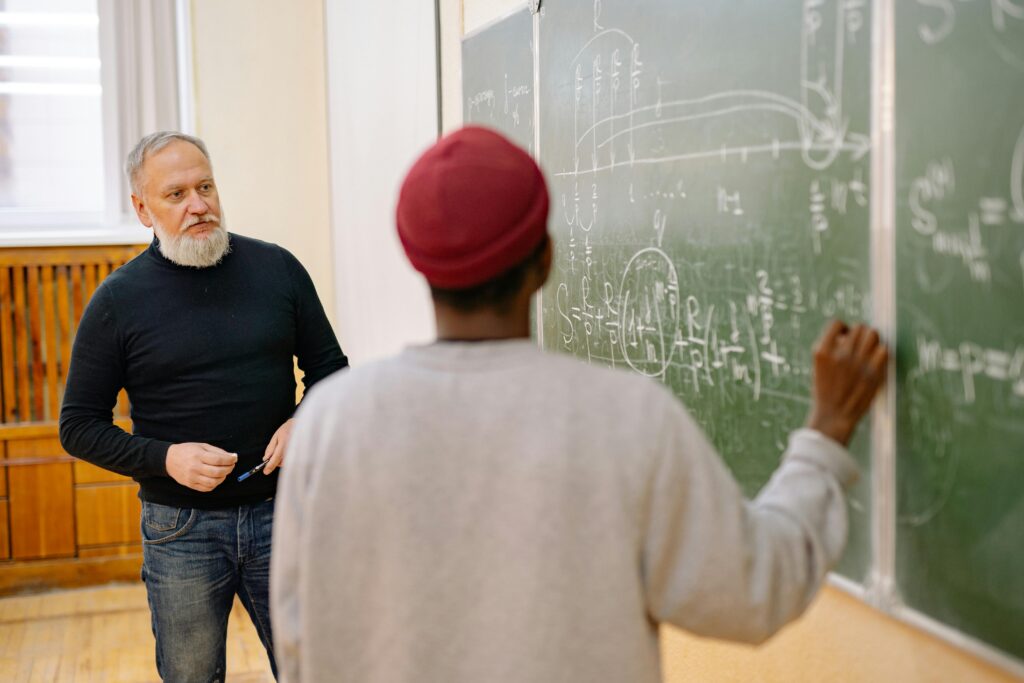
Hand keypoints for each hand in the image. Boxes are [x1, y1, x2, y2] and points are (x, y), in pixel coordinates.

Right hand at [166, 443, 237, 491]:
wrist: (168, 459)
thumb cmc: (187, 451)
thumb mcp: (202, 446)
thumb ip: (217, 451)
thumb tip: (232, 456)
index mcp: (198, 455)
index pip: (218, 460)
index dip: (230, 460)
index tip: (234, 458)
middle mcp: (195, 467)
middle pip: (217, 472)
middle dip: (229, 469)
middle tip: (231, 465)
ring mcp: (192, 478)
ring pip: (213, 482)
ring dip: (223, 477)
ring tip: (224, 472)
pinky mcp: (191, 485)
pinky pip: (207, 488)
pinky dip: (215, 484)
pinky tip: (216, 478)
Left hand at [262, 418, 294, 474]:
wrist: (299, 426)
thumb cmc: (286, 430)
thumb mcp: (275, 437)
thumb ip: (270, 448)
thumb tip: (265, 459)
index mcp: (284, 442)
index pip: (276, 457)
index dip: (270, 465)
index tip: (265, 471)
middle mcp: (291, 448)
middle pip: (280, 462)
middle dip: (275, 462)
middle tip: (273, 455)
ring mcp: (296, 451)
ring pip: (285, 463)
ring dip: (280, 461)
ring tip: (281, 450)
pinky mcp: (299, 454)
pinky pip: (290, 461)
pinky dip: (285, 459)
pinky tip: (286, 451)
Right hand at [805, 320, 888, 445]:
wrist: (834, 415)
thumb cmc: (826, 390)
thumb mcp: (818, 367)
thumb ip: (831, 349)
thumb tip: (848, 334)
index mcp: (822, 352)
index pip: (836, 324)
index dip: (843, 329)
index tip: (844, 338)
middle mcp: (840, 355)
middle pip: (859, 328)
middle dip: (859, 334)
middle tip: (859, 346)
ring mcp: (857, 363)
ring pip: (873, 334)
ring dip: (872, 340)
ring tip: (868, 351)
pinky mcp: (873, 373)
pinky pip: (884, 350)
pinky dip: (881, 353)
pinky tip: (875, 361)